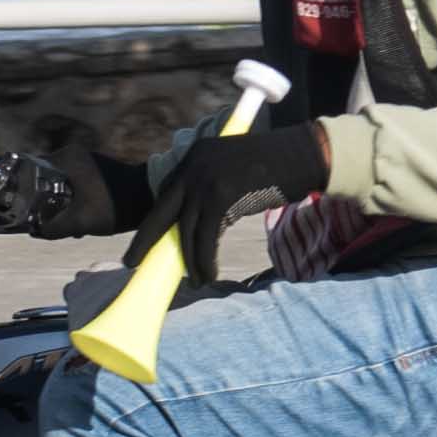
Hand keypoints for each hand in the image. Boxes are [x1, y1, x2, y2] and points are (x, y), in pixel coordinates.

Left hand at [135, 99, 332, 268]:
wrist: (306, 156)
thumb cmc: (278, 168)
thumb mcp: (235, 172)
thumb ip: (214, 191)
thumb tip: (201, 226)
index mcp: (196, 156)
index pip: (167, 193)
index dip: (156, 220)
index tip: (146, 240)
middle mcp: (195, 164)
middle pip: (161, 210)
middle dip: (145, 240)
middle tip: (130, 262)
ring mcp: (206, 179)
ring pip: (186, 229)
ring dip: (189, 260)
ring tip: (195, 280)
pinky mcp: (221, 194)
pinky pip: (205, 236)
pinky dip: (204, 260)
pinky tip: (208, 274)